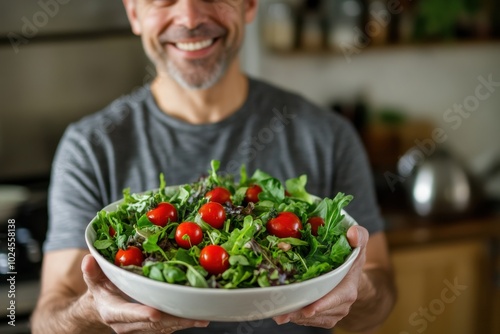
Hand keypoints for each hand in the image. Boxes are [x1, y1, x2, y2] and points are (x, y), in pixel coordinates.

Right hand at [81, 254, 209, 332]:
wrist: (102, 308)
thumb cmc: (102, 290)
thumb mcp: (94, 279)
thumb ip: (92, 271)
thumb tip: (88, 258)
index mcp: (113, 312)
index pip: (127, 314)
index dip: (141, 314)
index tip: (155, 313)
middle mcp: (127, 325)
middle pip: (152, 325)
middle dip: (172, 321)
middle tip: (192, 316)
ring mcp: (140, 328)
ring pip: (164, 329)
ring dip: (183, 323)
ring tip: (202, 319)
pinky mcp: (152, 328)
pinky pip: (169, 327)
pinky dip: (184, 323)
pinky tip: (200, 319)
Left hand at [273, 225, 368, 327]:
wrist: (352, 275)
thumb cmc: (352, 257)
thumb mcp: (358, 244)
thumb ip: (358, 236)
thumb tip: (352, 234)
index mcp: (348, 289)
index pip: (336, 299)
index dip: (322, 305)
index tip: (308, 309)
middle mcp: (340, 305)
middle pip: (318, 312)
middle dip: (299, 312)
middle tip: (282, 313)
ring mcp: (330, 313)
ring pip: (310, 319)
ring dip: (293, 316)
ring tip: (277, 312)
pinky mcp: (321, 317)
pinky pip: (306, 320)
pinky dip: (294, 316)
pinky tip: (281, 312)